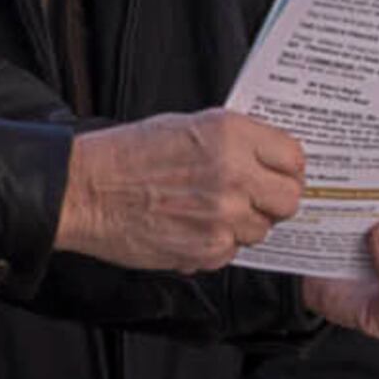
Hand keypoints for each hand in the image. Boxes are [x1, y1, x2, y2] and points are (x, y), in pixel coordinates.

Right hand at [58, 110, 303, 270]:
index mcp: (231, 135)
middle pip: (289, 199)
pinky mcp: (207, 249)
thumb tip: (267, 157)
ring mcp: (223, 215)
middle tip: (254, 199)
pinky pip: (232, 252)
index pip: (293, 157)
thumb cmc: (127, 155)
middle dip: (274, 201)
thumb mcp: (187, 125)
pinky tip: (191, 228)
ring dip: (243, 225)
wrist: (85, 190)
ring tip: (209, 212)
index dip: (287, 168)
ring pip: (262, 230)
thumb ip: (234, 141)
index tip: (278, 174)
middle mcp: (234, 175)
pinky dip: (216, 245)